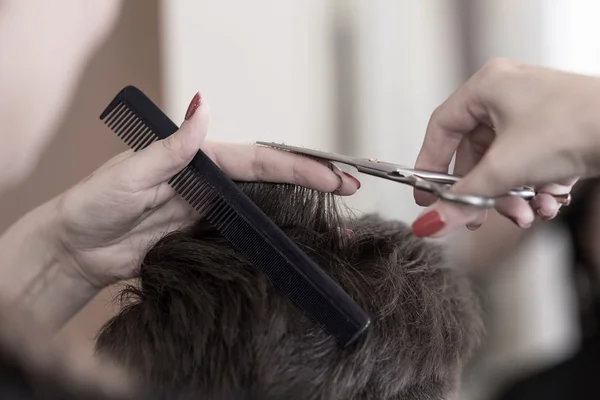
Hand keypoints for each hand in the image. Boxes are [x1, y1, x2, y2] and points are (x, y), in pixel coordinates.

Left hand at [55, 93, 360, 287]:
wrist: (76, 251)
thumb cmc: (92, 205)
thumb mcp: (130, 173)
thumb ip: (171, 148)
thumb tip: (202, 109)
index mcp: (195, 160)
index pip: (256, 160)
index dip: (296, 165)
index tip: (330, 172)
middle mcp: (206, 182)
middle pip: (269, 179)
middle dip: (310, 179)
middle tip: (349, 184)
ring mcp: (206, 210)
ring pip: (262, 204)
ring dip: (298, 205)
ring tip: (334, 210)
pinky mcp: (201, 236)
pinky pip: (243, 231)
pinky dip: (271, 231)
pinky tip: (293, 233)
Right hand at [411, 59, 599, 236]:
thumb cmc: (576, 124)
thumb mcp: (505, 169)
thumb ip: (462, 198)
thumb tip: (430, 223)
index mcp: (488, 86)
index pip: (442, 128)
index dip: (430, 166)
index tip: (426, 196)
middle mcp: (508, 95)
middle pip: (474, 153)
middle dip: (481, 191)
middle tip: (475, 216)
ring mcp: (534, 113)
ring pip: (503, 164)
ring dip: (510, 197)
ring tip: (523, 215)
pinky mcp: (556, 132)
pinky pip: (528, 165)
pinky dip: (533, 189)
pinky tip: (546, 204)